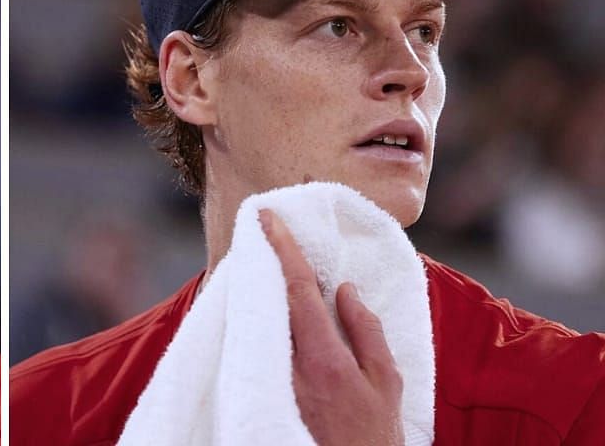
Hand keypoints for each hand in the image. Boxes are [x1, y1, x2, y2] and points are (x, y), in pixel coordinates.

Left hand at [259, 209, 403, 445]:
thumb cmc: (373, 434)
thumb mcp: (386, 383)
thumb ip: (366, 332)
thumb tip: (346, 291)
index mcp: (323, 358)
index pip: (297, 290)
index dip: (283, 248)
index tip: (268, 217)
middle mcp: (288, 365)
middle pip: (268, 298)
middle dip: (263, 258)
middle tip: (259, 225)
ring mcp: (270, 378)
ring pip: (257, 318)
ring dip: (259, 285)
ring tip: (261, 255)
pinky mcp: (260, 389)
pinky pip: (255, 340)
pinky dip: (256, 314)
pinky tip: (260, 299)